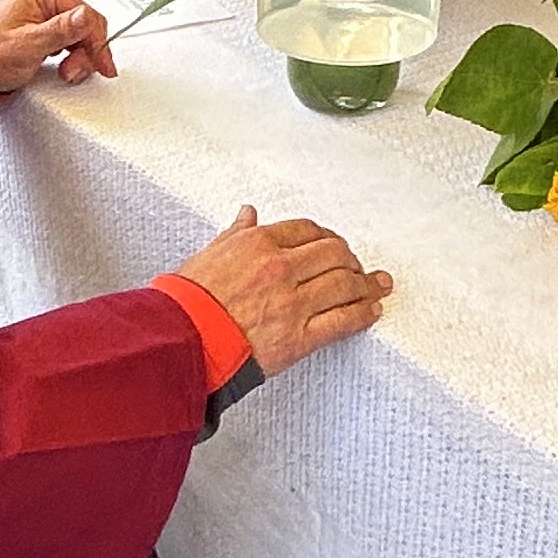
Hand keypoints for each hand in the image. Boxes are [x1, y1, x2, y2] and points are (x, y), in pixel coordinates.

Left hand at [0, 0, 114, 93]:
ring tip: (66, 71)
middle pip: (89, 25)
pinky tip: (66, 66)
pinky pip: (78, 40)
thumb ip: (59, 31)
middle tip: (73, 71)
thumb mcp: (26, 45)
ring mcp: (53, 12)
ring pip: (86, 34)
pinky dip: (77, 57)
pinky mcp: (54, 27)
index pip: (86, 14)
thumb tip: (86, 17)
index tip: (102, 64)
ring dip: (82, 57)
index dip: (97, 42)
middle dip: (87, 52)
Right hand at [171, 206, 393, 375]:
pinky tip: (372, 311)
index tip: (332, 244)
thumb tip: (248, 213)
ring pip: (345, 285)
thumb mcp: (207, 255)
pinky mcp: (298, 338)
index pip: (307, 230)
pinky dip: (363, 314)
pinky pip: (342, 322)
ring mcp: (292, 303)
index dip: (326, 236)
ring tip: (378, 285)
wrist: (179, 344)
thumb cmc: (185, 303)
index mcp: (258, 244)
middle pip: (334, 253)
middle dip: (350, 258)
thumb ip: (234, 233)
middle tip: (356, 266)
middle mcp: (280, 268)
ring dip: (367, 284)